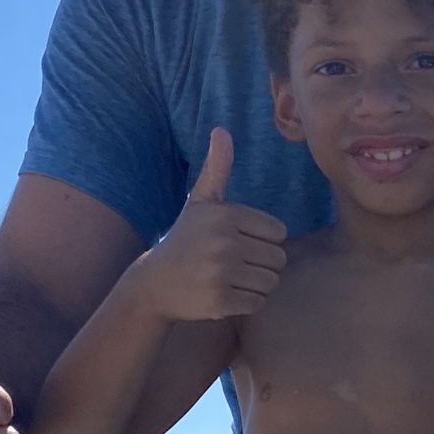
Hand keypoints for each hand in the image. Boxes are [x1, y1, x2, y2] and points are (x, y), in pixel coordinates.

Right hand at [142, 128, 286, 319]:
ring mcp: (222, 273)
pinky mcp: (220, 301)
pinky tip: (227, 295)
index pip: (278, 232)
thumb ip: (217, 168)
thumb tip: (222, 130)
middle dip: (263, 264)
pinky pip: (258, 303)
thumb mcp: (200, 202)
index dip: (264, 240)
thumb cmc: (184, 239)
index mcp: (226, 215)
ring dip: (258, 284)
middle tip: (238, 264)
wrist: (154, 283)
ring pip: (271, 282)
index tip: (241, 243)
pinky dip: (248, 303)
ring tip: (234, 279)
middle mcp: (225, 242)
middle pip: (279, 259)